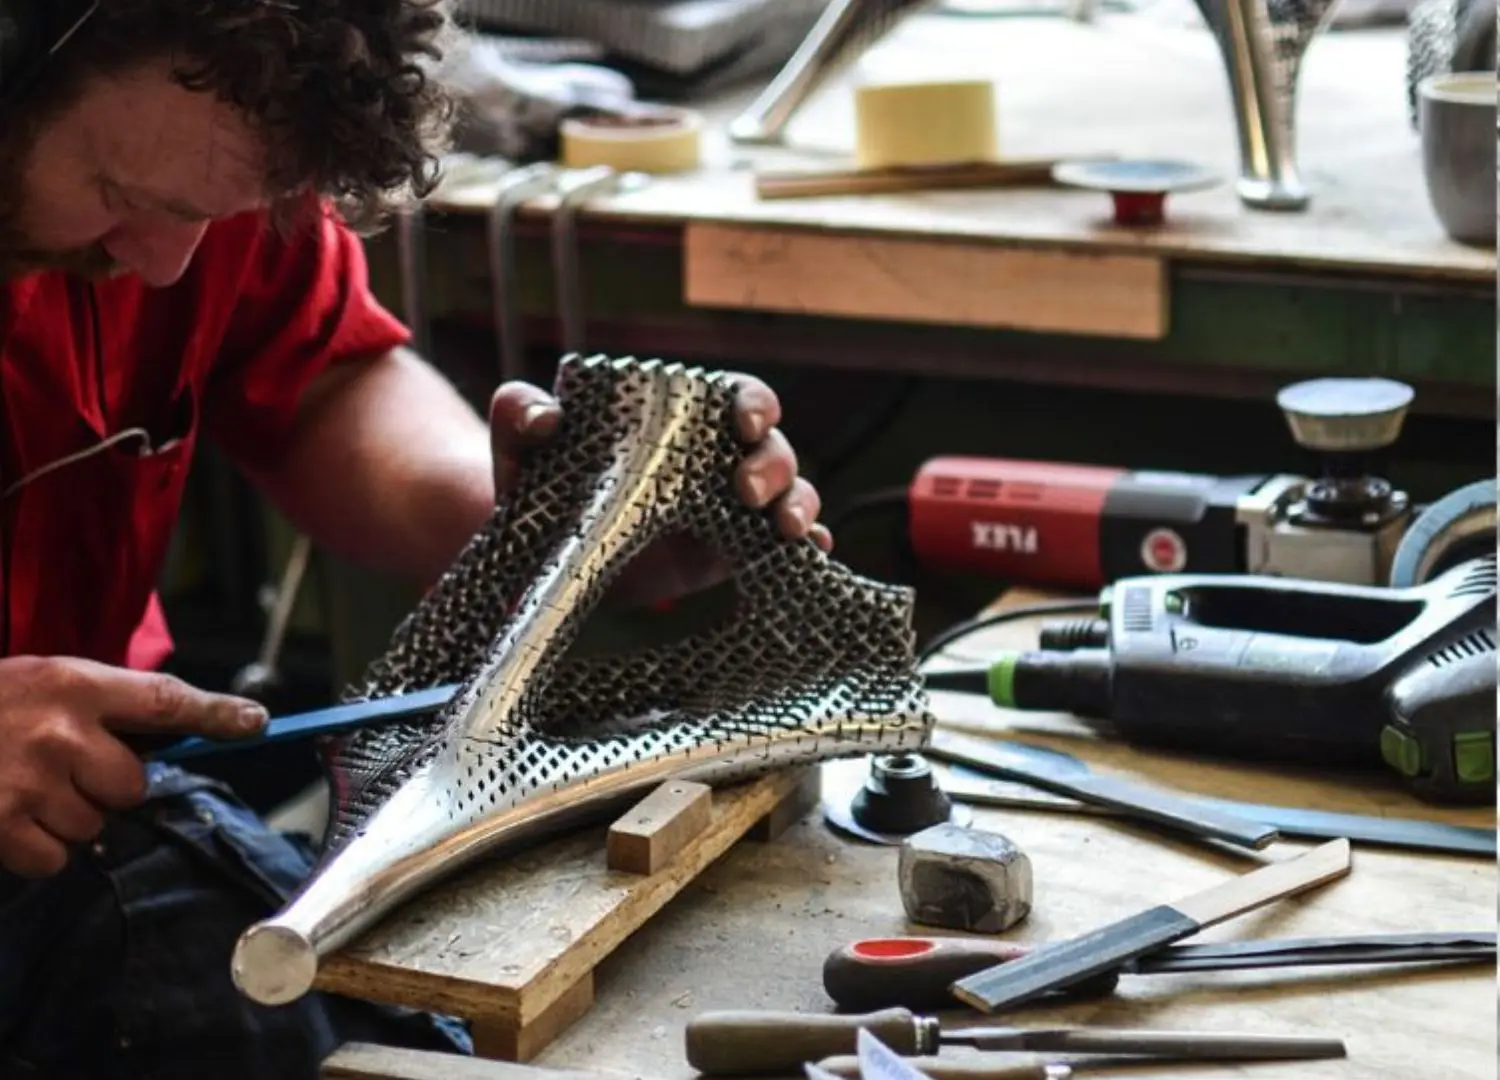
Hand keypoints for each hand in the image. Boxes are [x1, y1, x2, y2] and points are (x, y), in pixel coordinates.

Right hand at [0, 657, 266, 878]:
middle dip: (105, 785)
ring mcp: (31, 780)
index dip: (215, 713)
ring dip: (66, 817)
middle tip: (60, 767)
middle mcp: (62, 731)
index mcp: (75, 684)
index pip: (166, 700)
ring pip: (94, 823)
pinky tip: (8, 819)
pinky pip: (55, 858)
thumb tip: (162, 740)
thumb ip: (99, 705)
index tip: (255, 723)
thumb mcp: (42, 682)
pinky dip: (36, 849)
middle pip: (132, 784)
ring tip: (22, 787)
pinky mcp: (2, 825)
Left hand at [489, 374, 830, 603]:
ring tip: (788, 531)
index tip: (744, 420)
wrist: (533, 557)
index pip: (735, 397)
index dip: (752, 403)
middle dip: (775, 464)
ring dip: (800, 507)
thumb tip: (543, 414)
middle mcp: (715, 462)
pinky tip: (814, 557)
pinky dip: (807, 552)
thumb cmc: (536, 484)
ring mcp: (729, 514)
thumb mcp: (521, 448)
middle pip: (772, 449)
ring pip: (789, 497)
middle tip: (750, 491)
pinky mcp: (730, 561)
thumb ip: (520, 414)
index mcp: (680, 422)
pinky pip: (784, 553)